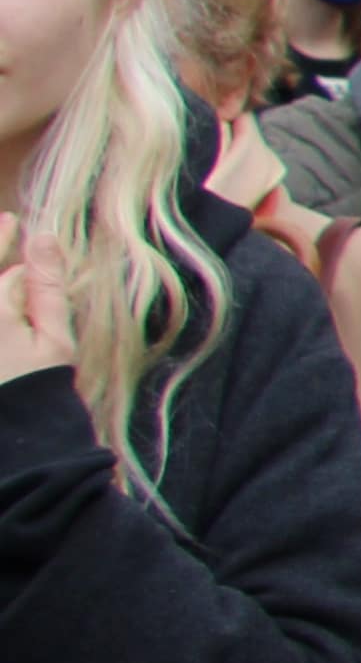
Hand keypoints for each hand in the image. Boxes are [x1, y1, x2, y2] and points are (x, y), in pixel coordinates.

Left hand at [0, 226, 65, 388]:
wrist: (16, 439)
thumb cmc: (40, 389)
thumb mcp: (54, 336)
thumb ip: (45, 284)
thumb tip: (42, 236)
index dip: (1, 238)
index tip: (11, 222)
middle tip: (7, 241)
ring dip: (0, 291)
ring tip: (10, 293)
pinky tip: (7, 310)